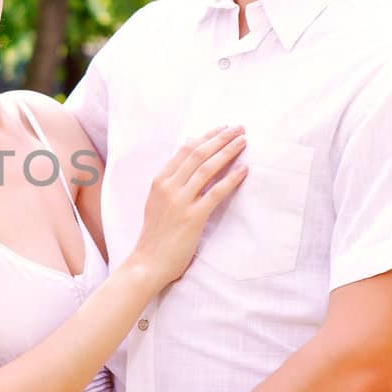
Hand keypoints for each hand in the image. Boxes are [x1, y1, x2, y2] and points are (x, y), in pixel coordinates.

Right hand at [130, 125, 246, 286]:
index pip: (185, 151)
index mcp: (159, 182)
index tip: (221, 128)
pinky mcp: (192, 217)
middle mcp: (168, 187)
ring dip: (227, 152)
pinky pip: (215, 193)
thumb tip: (189, 167)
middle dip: (220, 138)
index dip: (206, 137)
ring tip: (243, 142)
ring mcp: (180, 201)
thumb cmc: (155, 236)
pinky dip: (231, 178)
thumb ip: (171, 185)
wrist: (147, 263)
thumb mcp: (157, 203)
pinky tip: (244, 169)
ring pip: (206, 168)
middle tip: (238, 128)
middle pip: (197, 154)